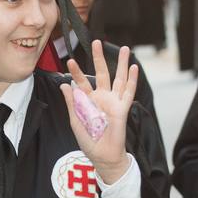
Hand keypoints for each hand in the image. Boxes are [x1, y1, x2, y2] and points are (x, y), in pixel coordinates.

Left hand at [62, 42, 138, 183]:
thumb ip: (72, 103)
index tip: (69, 61)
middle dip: (99, 58)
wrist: (102, 156)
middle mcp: (102, 98)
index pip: (82, 82)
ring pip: (119, 78)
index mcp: (88, 101)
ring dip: (122, 64)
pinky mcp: (122, 109)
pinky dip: (132, 80)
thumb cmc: (88, 141)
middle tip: (96, 42)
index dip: (76, 72)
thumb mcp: (76, 121)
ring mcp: (113, 102)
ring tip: (125, 49)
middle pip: (102, 73)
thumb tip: (64, 85)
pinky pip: (128, 92)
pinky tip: (134, 67)